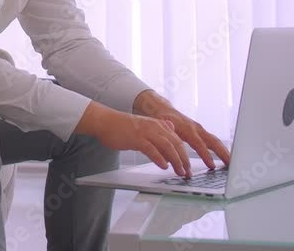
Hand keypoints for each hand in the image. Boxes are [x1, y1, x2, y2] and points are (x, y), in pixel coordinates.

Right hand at [75, 102, 191, 176]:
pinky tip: (164, 166)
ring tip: (179, 171)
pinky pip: (151, 149)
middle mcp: (155, 127)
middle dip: (184, 159)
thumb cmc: (122, 126)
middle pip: (176, 143)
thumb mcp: (145, 126)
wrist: (105, 121)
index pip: (177, 140)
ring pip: (167, 146)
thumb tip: (171, 132)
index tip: (188, 166)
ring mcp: (146, 132)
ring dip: (175, 160)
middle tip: (187, 172)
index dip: (185, 154)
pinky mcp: (136, 138)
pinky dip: (159, 158)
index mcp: (158, 125)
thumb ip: (159, 129)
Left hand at [133, 90, 231, 169]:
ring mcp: (200, 130)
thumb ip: (167, 140)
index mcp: (187, 128)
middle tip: (232, 164)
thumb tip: (169, 154)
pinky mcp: (201, 133)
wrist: (164, 110)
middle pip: (213, 141)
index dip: (205, 155)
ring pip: (215, 141)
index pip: (199, 144)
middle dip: (223, 153)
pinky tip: (225, 159)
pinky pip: (213, 142)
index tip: (212, 166)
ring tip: (232, 164)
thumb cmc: (162, 119)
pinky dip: (220, 150)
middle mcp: (196, 129)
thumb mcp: (162, 129)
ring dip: (224, 152)